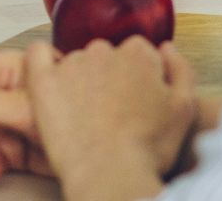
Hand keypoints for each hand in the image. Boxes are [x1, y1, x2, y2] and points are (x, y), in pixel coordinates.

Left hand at [25, 37, 200, 190]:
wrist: (111, 172)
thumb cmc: (147, 148)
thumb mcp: (184, 109)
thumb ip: (180, 70)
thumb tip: (167, 48)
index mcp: (140, 55)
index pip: (136, 53)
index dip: (134, 77)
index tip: (131, 99)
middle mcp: (105, 51)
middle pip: (105, 55)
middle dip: (107, 77)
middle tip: (107, 111)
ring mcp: (72, 64)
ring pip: (74, 61)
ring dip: (77, 78)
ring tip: (82, 114)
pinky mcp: (44, 80)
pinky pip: (37, 55)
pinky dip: (42, 61)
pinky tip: (50, 82)